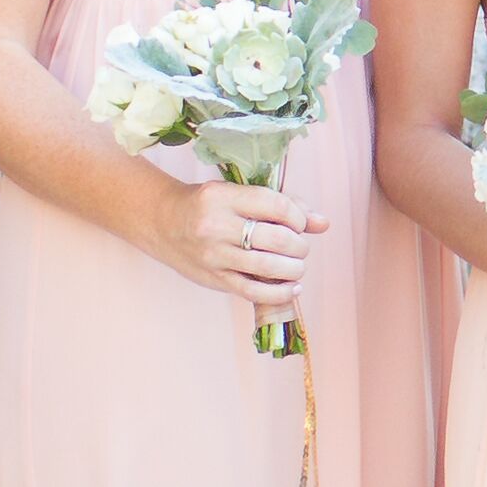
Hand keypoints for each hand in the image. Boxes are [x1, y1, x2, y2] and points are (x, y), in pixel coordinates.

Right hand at [146, 175, 323, 322]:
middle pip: (277, 239)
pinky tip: (292, 287)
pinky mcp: (214, 279)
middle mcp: (217, 226)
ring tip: (297, 265)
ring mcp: (214, 256)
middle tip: (300, 247)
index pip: (277, 206)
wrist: (162, 223)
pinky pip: (254, 292)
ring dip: (294, 269)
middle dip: (300, 245)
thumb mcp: (237, 194)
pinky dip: (280, 293)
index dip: (298, 217)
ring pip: (269, 268)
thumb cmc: (206, 205)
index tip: (299, 223)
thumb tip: (324, 223)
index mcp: (223, 198)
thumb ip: (281, 205)